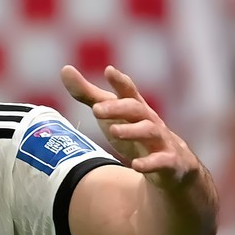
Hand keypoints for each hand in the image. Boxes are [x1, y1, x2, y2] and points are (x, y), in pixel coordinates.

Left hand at [62, 65, 200, 187]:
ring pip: (150, 131)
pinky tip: (136, 165)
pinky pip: (162, 161)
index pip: (128, 92)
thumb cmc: (134, 132)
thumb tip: (65, 69)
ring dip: (132, 131)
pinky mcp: (169, 162)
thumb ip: (88, 94)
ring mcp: (162, 141)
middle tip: (96, 109)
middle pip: (136, 109)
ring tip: (113, 131)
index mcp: (135, 108)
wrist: (169, 166)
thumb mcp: (110, 113)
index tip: (109, 70)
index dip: (120, 82)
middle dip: (118, 108)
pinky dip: (150, 163)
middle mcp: (150, 121)